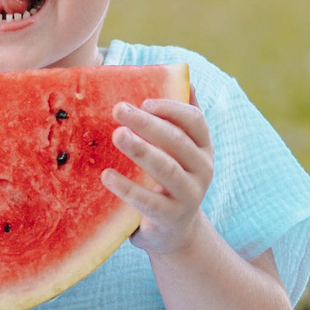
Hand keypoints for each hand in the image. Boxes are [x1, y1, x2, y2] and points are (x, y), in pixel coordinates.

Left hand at [105, 98, 214, 257]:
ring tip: (117, 135)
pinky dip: (127, 188)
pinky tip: (106, 175)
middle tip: (118, 109)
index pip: (195, 121)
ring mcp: (190, 195)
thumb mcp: (177, 152)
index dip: (171, 108)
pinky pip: (148, 201)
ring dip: (141, 150)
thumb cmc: (168, 182)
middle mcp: (203, 169)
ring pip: (166, 169)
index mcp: (203, 148)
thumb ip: (177, 119)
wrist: (174, 233)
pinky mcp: (171, 217)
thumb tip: (181, 77)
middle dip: (148, 123)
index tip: (144, 100)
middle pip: (177, 141)